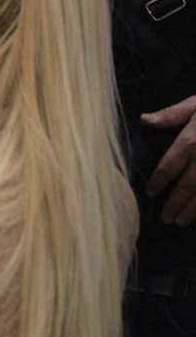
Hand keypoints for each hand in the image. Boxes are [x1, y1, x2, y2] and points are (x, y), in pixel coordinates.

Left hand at [143, 95, 195, 225]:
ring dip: (192, 210)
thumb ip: (172, 114)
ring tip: (180, 222)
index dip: (158, 182)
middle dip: (174, 203)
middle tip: (164, 218)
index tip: (150, 193)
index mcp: (192, 140)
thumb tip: (145, 119)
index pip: (169, 166)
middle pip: (186, 185)